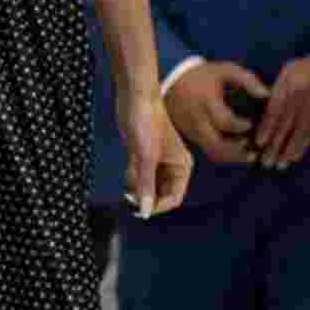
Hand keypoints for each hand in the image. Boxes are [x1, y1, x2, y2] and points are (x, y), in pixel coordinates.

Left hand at [118, 92, 191, 217]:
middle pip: (160, 194)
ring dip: (137, 187)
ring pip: (148, 186)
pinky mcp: (142, 155)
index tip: (140, 210)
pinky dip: (131, 177)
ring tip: (129, 175)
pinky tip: (127, 168)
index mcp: (182, 167)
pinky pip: (138, 176)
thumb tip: (145, 211)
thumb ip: (146, 186)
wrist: (134, 97)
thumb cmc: (146, 122)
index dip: (158, 206)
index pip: (174, 198)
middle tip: (129, 196)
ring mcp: (156, 161)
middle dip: (146, 197)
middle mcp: (172, 166)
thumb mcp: (145, 158)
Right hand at [163, 61, 271, 164]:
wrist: (173, 79)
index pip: (224, 121)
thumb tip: (266, 95)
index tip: (251, 124)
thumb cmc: (204, 75)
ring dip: (232, 156)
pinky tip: (238, 152)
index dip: (240, 127)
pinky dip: (224, 155)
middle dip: (238, 150)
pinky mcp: (190, 136)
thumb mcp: (225, 70)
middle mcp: (196, 118)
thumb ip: (248, 80)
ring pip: (212, 151)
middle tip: (254, 149)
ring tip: (250, 155)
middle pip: (216, 144)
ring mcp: (191, 130)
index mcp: (206, 101)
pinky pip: (207, 151)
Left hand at [252, 48, 309, 169]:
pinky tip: (295, 157)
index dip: (266, 127)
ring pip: (299, 132)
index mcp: (289, 82)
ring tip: (279, 165)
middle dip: (275, 144)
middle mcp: (302, 95)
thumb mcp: (290, 70)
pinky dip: (303, 145)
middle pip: (286, 124)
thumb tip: (263, 108)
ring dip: (289, 150)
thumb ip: (277, 89)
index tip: (258, 143)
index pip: (275, 109)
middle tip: (265, 161)